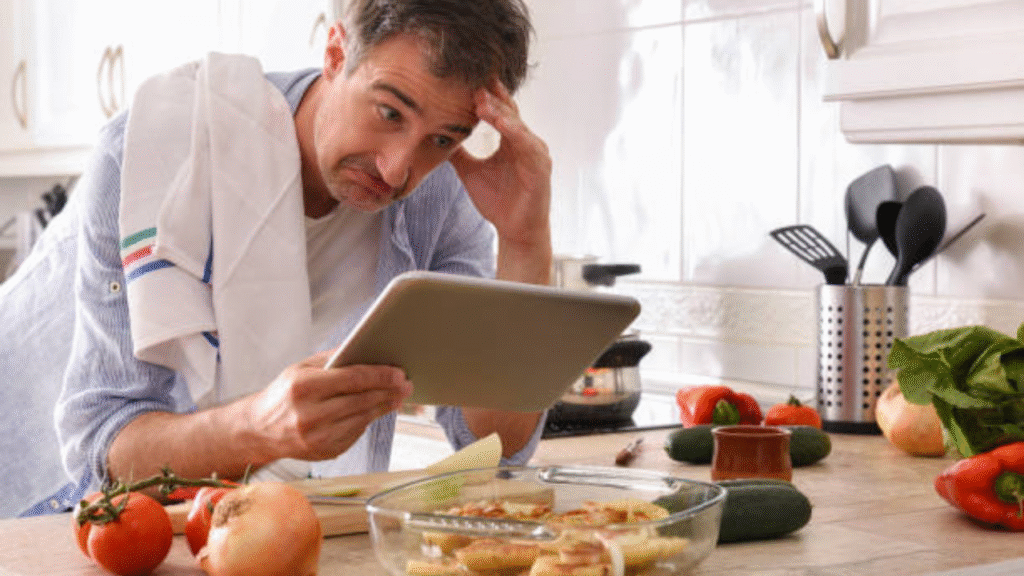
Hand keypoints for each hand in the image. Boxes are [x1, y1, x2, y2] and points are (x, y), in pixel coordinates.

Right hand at [245, 351, 412, 461]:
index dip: (380, 375)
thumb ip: (333, 359)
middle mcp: (309, 414)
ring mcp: (317, 437)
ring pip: (362, 419)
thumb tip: (366, 350)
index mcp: (303, 387)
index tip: (399, 372)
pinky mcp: (324, 452)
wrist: (259, 430)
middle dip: (388, 391)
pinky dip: (367, 421)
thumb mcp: (301, 368)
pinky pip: (355, 433)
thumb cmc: (283, 394)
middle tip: (406, 384)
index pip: (352, 379)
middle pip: (361, 401)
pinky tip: (375, 410)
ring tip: (397, 396)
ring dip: (384, 407)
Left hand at [450, 79, 551, 256]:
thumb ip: (458, 153)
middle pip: (508, 111)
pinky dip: (515, 132)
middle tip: (472, 77)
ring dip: (500, 111)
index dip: (484, 94)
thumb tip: (437, 137)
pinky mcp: (540, 167)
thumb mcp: (470, 172)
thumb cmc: (499, 202)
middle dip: (490, 95)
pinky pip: (527, 145)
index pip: (498, 110)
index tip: (465, 78)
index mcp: (510, 140)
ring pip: (516, 124)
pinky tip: (501, 123)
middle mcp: (525, 141)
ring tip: (482, 98)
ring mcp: (535, 153)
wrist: (516, 231)